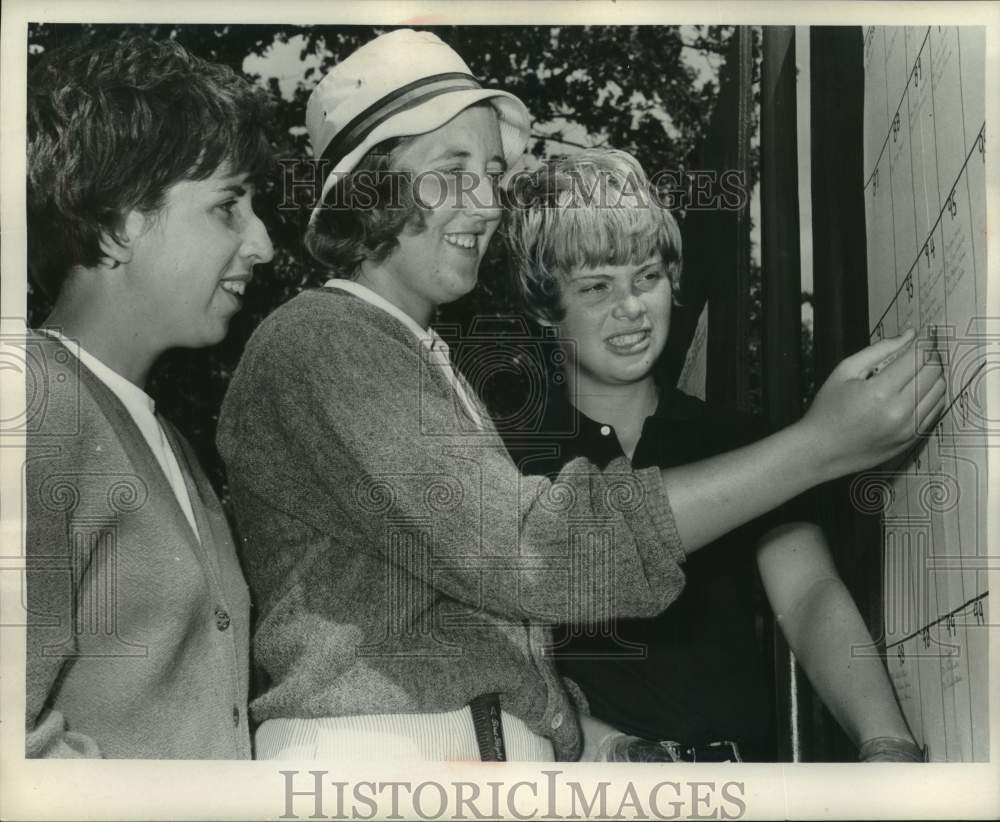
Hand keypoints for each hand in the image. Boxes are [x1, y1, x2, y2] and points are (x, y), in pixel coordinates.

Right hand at [798, 329, 945, 480]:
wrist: (820, 450)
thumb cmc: (827, 411)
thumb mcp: (845, 371)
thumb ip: (879, 349)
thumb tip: (908, 335)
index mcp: (879, 391)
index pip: (918, 357)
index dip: (925, 342)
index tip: (924, 336)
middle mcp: (899, 411)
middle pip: (934, 373)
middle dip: (932, 356)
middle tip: (922, 351)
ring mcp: (908, 428)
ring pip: (940, 391)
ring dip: (934, 376)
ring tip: (919, 370)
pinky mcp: (912, 439)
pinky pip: (935, 411)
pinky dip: (932, 396)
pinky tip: (917, 390)